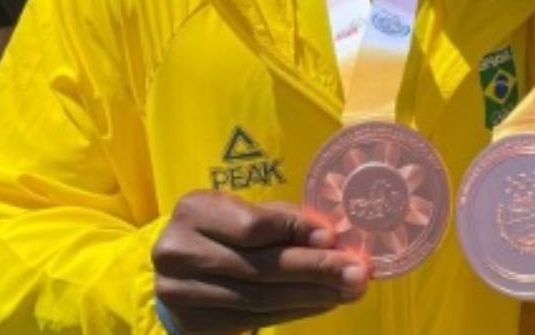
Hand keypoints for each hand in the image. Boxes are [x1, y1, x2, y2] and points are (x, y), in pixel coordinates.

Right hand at [152, 191, 370, 333]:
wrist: (177, 269)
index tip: (333, 237)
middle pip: (260, 267)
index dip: (295, 232)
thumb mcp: (246, 212)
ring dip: (312, 296)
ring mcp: (180, 293)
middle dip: (315, 269)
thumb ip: (284, 221)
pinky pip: (254, 320)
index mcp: (194, 211)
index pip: (252, 226)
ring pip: (260, 299)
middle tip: (357, 272)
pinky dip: (295, 311)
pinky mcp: (192, 324)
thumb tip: (333, 236)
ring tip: (349, 290)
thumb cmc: (224, 231)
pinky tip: (324, 303)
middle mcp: (178, 252)